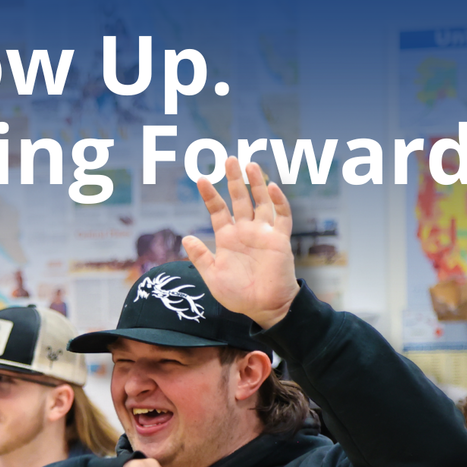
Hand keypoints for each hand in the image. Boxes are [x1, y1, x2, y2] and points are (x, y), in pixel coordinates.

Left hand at [182, 156, 299, 328]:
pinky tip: (272, 187)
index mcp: (227, 238)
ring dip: (256, 183)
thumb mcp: (213, 278)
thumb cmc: (239, 296)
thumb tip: (185, 237)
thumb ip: (201, 257)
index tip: (200, 179)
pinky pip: (281, 216)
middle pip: (239, 199)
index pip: (218, 210)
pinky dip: (278, 201)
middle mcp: (245, 231)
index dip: (210, 195)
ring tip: (249, 164)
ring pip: (260, 202)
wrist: (265, 308)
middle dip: (234, 180)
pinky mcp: (280, 239)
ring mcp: (263, 233)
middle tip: (229, 159)